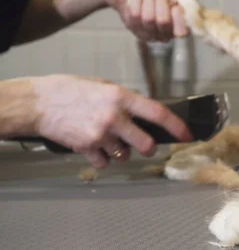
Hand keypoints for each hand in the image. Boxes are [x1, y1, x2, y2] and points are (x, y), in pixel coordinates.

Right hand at [31, 74, 192, 167]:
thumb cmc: (72, 90)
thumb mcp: (103, 86)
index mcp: (121, 97)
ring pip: (125, 155)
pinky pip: (105, 163)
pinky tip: (93, 145)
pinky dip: (103, 158)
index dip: (177, 127)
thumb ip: (125, 100)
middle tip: (142, 144)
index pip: (158, 114)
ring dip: (121, 151)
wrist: (39, 103)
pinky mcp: (86, 148)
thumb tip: (147, 114)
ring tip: (107, 138)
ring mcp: (100, 135)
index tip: (188, 135)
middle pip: (146, 144)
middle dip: (148, 148)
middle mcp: (114, 117)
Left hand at [102, 0, 189, 40]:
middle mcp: (165, 34)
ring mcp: (149, 34)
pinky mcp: (134, 29)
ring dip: (149, 0)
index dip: (179, 19)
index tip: (175, 5)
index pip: (182, 32)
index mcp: (179, 26)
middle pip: (164, 22)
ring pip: (149, 19)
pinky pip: (136, 15)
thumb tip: (192, 7)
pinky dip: (138, 1)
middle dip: (162, 3)